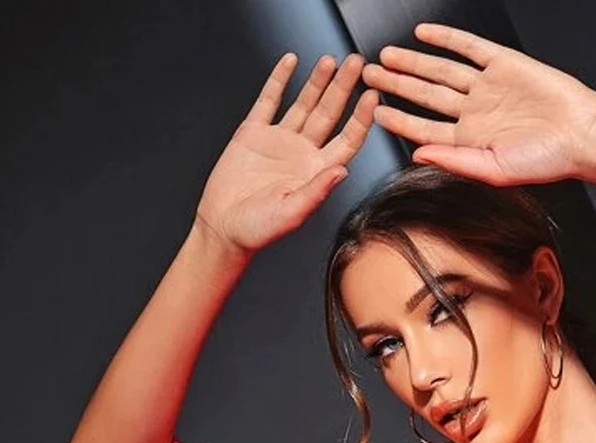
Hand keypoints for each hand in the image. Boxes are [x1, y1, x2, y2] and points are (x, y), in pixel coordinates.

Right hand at [194, 52, 378, 258]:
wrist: (223, 227)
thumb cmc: (258, 230)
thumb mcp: (291, 212)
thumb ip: (317, 191)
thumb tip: (342, 171)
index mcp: (317, 172)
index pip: (348, 140)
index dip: (361, 118)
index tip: (372, 95)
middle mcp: (303, 154)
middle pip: (330, 114)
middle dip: (343, 88)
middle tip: (356, 62)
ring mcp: (279, 141)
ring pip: (304, 104)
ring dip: (317, 81)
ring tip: (330, 59)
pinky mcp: (253, 133)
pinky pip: (269, 100)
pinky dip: (279, 80)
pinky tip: (290, 62)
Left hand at [361, 23, 595, 186]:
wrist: (581, 134)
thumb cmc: (546, 160)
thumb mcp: (494, 170)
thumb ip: (454, 161)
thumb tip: (416, 155)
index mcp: (471, 140)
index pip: (425, 128)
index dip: (398, 119)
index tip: (374, 111)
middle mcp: (475, 112)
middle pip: (426, 95)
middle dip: (397, 85)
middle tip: (369, 75)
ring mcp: (488, 86)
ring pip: (441, 70)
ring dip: (414, 62)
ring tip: (387, 56)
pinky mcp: (503, 63)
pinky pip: (469, 47)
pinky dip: (446, 39)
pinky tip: (424, 34)